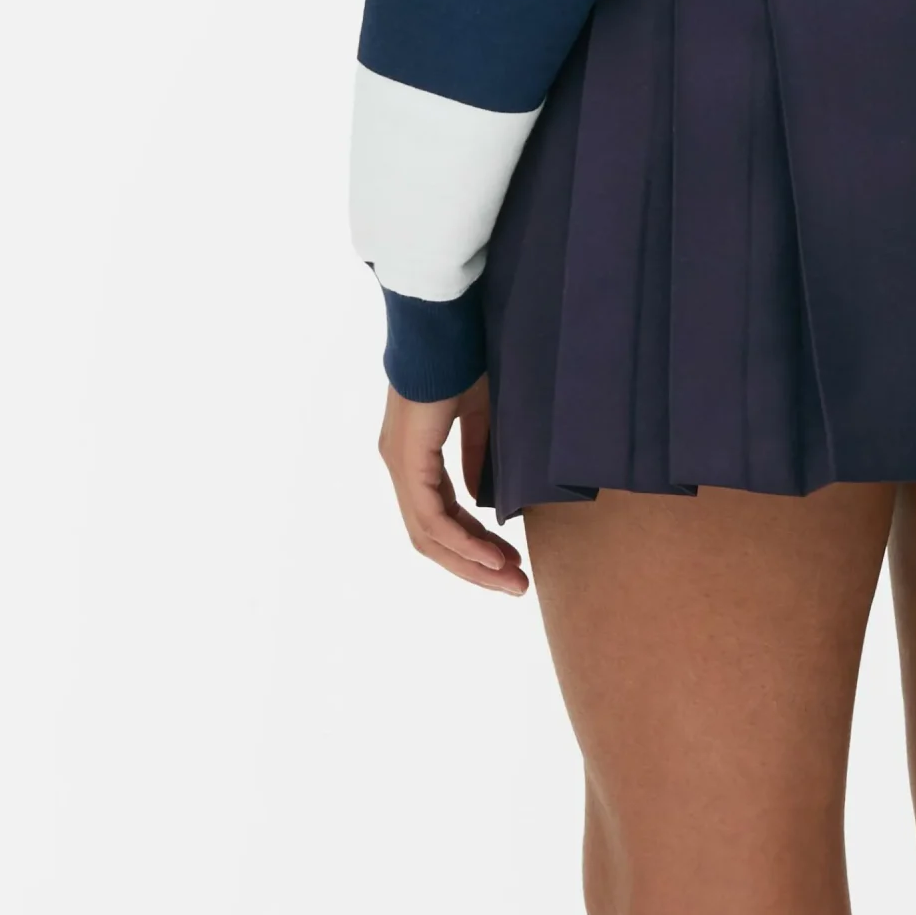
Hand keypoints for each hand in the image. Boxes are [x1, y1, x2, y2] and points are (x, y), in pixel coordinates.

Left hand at [378, 378, 527, 594]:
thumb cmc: (466, 360)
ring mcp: (399, 465)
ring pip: (430, 535)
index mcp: (416, 457)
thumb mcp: (479, 418)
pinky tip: (490, 557)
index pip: (441, 519)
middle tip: (516, 587)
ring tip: (511, 581)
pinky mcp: (405, 461)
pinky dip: (462, 542)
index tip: (513, 563)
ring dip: (472, 563)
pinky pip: (430, 517)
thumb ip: (477, 456)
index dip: (476, 546)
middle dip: (477, 567)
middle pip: (433, 537)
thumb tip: (478, 496)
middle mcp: (401, 465)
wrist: (446, 327)